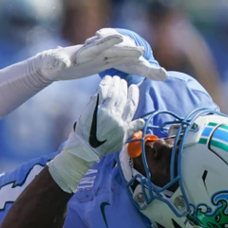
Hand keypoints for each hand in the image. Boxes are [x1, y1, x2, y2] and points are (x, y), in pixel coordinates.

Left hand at [35, 29, 167, 82]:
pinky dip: (124, 57)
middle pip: (111, 50)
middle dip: (124, 50)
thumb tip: (59, 64)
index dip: (108, 44)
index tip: (119, 39)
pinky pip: (114, 59)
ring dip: (127, 53)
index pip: (98, 47)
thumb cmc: (49, 64)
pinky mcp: (98, 62)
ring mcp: (97, 57)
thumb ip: (57, 62)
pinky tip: (137, 56)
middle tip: (141, 50)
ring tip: (143, 52)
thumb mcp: (51, 63)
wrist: (48, 65)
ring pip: (115, 54)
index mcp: (82, 53)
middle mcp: (92, 53)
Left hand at [47, 76, 141, 192]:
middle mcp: (115, 117)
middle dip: (124, 87)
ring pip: (113, 93)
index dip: (133, 95)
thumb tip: (142, 121)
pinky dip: (105, 84)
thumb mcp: (121, 140)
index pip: (131, 106)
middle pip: (122, 97)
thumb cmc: (104, 145)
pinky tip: (107, 80)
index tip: (134, 87)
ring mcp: (103, 112)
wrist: (85, 148)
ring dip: (115, 84)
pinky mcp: (93, 108)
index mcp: (123, 124)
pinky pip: (101, 93)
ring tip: (116, 79)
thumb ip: (132, 129)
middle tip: (123, 81)